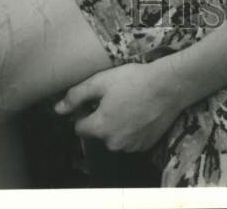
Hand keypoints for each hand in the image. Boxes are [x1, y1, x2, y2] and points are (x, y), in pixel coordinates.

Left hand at [55, 62, 183, 152]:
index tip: (95, 100)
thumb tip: (57, 109)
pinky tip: (140, 112)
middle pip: (98, 133)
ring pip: (115, 137)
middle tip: (115, 98)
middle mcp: (113, 143)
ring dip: (117, 125)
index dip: (84, 113)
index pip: (79, 127)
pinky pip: (131, 140)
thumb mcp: (101, 81)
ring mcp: (130, 147)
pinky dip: (132, 130)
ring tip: (130, 104)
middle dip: (102, 119)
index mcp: (100, 127)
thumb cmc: (134, 80)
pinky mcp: (145, 146)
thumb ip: (76, 96)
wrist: (169, 86)